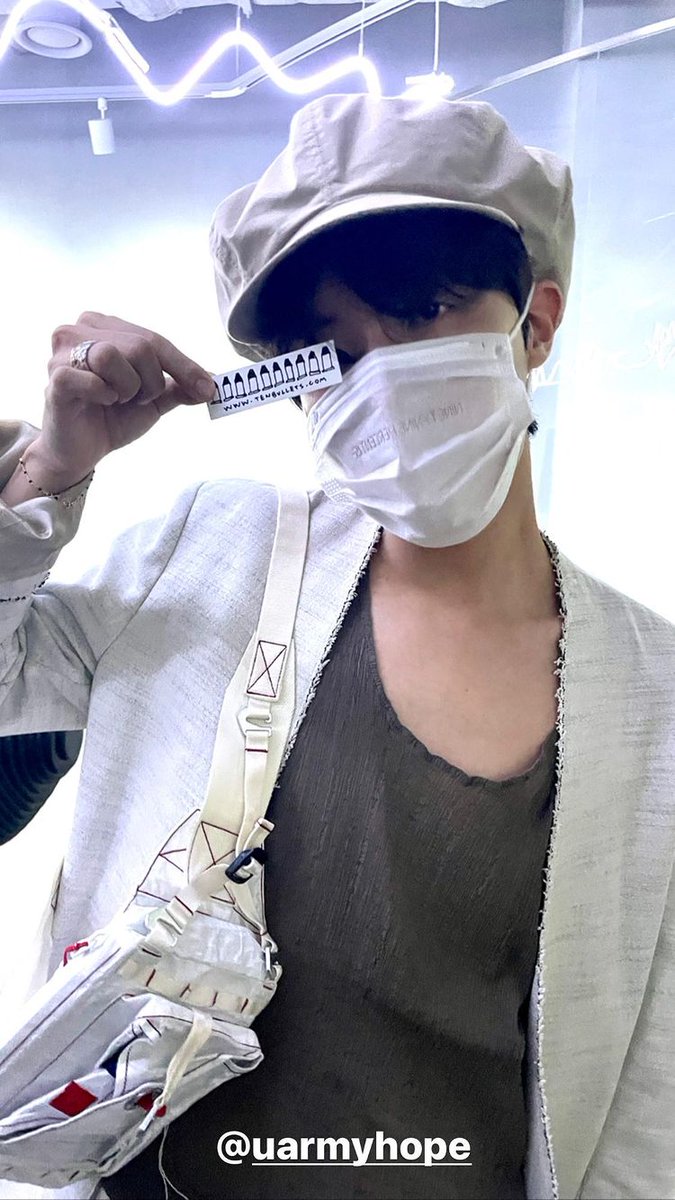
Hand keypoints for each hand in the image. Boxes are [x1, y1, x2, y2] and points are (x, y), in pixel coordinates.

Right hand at [39, 312, 216, 477]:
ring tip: (117, 400)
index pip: (154, 339)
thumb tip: (212, 381)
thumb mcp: (152, 400)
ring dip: (127, 388)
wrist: (80, 452)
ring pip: (112, 356)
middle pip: (139, 345)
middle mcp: (79, 330)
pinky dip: (104, 394)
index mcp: (104, 326)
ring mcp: (63, 353)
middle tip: (139, 400)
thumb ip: (178, 386)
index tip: (207, 389)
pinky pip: (92, 379)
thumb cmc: (112, 418)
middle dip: (151, 381)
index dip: (184, 366)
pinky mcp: (56, 378)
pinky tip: (100, 402)